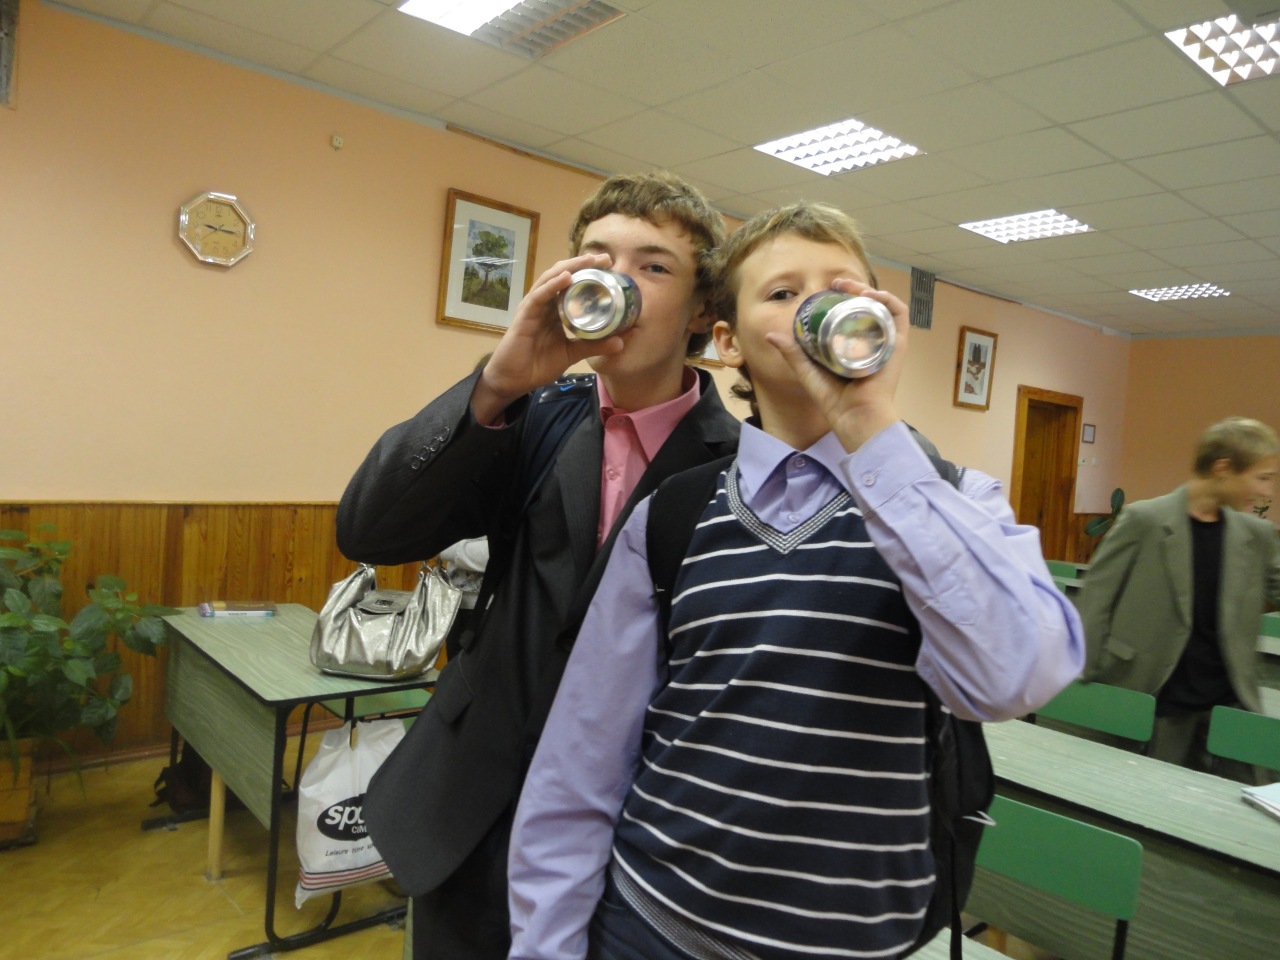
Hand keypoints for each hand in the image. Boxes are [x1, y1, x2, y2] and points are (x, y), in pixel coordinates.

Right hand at [471, 251, 624, 423]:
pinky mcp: (524, 315)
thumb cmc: (538, 364)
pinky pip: (538, 296)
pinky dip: (552, 285)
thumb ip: (593, 346)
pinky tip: (565, 278)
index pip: (572, 284)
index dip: (589, 272)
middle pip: (563, 275)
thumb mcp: (572, 353)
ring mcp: (533, 307)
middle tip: (604, 258)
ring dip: (569, 268)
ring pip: (550, 280)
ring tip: (588, 260)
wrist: (514, 380)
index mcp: (555, 309)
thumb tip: (620, 342)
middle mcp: (544, 303)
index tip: (610, 265)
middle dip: (583, 264)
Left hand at [765, 278, 907, 452]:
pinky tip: (871, 295)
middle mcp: (873, 342)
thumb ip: (793, 353)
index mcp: (854, 346)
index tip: (827, 289)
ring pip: (883, 306)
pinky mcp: (897, 345)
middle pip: (868, 307)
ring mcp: (886, 342)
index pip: (852, 314)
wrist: (856, 418)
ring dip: (869, 290)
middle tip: (836, 283)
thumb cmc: (835, 402)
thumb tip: (771, 335)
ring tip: (850, 286)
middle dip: (854, 289)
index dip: (842, 298)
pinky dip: (888, 300)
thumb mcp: (808, 371)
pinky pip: (899, 315)